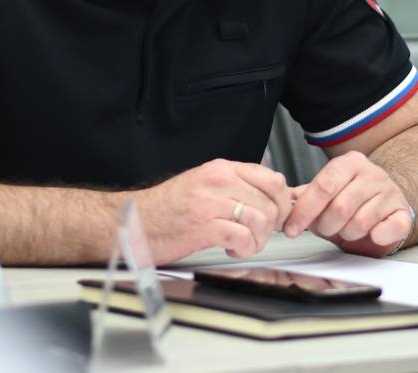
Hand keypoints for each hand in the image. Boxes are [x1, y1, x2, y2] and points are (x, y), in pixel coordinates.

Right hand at [133, 159, 291, 263]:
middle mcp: (219, 182)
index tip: (278, 216)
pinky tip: (232, 248)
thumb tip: (268, 197)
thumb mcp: (204, 184)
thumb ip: (234, 186)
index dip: (283, 201)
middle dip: (271, 226)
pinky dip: (244, 248)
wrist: (134, 221)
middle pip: (271, 203)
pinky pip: (242, 237)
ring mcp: (211, 203)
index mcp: (221, 169)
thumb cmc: (167, 208)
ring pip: (260, 220)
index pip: (272, 179)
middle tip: (258, 235)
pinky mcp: (203, 227)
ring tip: (243, 243)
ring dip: (258, 240)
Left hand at [283, 151, 411, 257]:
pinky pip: (389, 228)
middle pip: (340, 207)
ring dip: (348, 233)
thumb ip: (303, 196)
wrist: (385, 208)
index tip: (291, 229)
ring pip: (360, 222)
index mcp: (349, 163)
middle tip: (325, 229)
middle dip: (326, 226)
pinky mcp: (404, 213)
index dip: (304, 211)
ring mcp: (390, 192)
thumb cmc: (350, 202)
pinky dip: (378, 236)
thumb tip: (280, 199)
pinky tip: (373, 234)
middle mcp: (372, 173)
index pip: (323, 186)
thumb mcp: (325, 195)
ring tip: (347, 229)